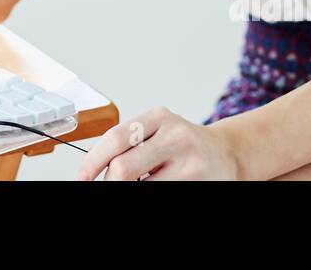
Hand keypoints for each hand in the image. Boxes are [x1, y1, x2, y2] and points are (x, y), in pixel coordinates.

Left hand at [77, 106, 240, 180]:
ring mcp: (189, 163)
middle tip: (105, 185)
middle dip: (108, 182)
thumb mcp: (159, 131)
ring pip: (141, 187)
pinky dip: (147, 193)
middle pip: (123, 167)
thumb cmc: (184, 144)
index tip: (83, 176)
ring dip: (130, 189)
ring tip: (138, 182)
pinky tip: (153, 184)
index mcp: (159, 117)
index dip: (92, 161)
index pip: (115, 138)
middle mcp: (175, 136)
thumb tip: (94, 167)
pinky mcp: (197, 183)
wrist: (227, 154)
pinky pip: (160, 193)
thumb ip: (130, 143)